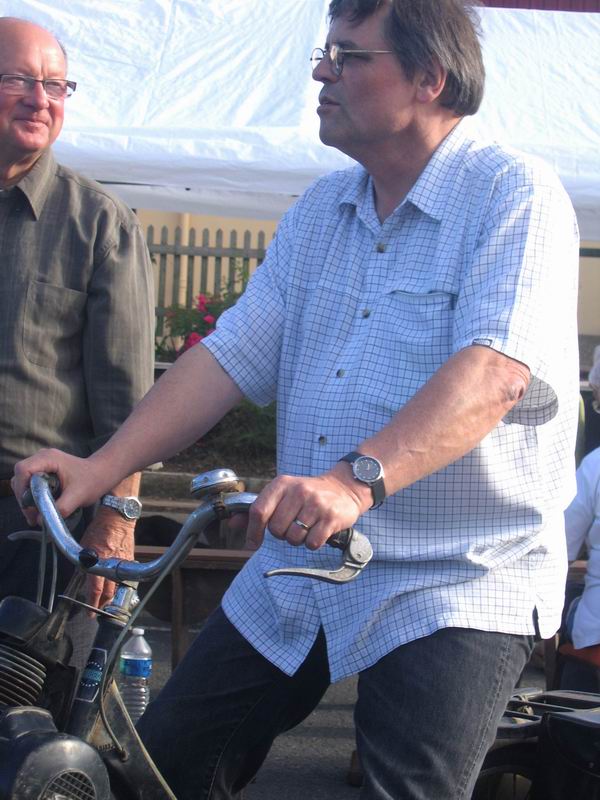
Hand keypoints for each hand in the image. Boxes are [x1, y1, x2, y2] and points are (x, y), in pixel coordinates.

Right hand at [12, 448, 113, 524]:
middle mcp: (42, 458)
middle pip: (19, 478)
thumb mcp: (77, 496)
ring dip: (27, 500)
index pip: (23, 470)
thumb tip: (40, 520)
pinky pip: (30, 484)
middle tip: (33, 516)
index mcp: (49, 458)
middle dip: (23, 498)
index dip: (21, 489)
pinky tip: (40, 509)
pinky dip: (32, 498)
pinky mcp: (44, 471)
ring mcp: (42, 464)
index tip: (30, 507)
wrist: (102, 473)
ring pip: (23, 482)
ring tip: (36, 516)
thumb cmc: (93, 480)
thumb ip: (59, 508)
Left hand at [80, 510, 135, 608]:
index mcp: (99, 561)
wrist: (118, 517)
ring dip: (112, 596)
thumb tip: (84, 574)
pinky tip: (116, 586)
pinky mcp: (130, 559)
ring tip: (106, 603)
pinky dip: (119, 583)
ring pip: (118, 587)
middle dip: (103, 604)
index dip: (92, 603)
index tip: (90, 613)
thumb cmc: (99, 528)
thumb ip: (84, 562)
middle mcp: (112, 564)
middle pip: (110, 592)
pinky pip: (125, 576)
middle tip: (97, 611)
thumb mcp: (84, 545)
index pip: (96, 589)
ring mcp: (123, 562)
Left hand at [245, 465, 370, 550]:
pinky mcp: (331, 517)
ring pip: (293, 538)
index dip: (253, 531)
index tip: (253, 542)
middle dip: (281, 534)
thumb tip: (232, 524)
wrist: (344, 488)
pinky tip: (317, 531)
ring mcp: (316, 504)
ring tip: (306, 527)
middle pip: (276, 529)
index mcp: (282, 484)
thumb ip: (257, 510)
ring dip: (297, 539)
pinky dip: (312, 543)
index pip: (258, 511)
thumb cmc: (307, 495)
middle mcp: (298, 491)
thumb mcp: (282, 495)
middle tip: (292, 525)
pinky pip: (312, 543)